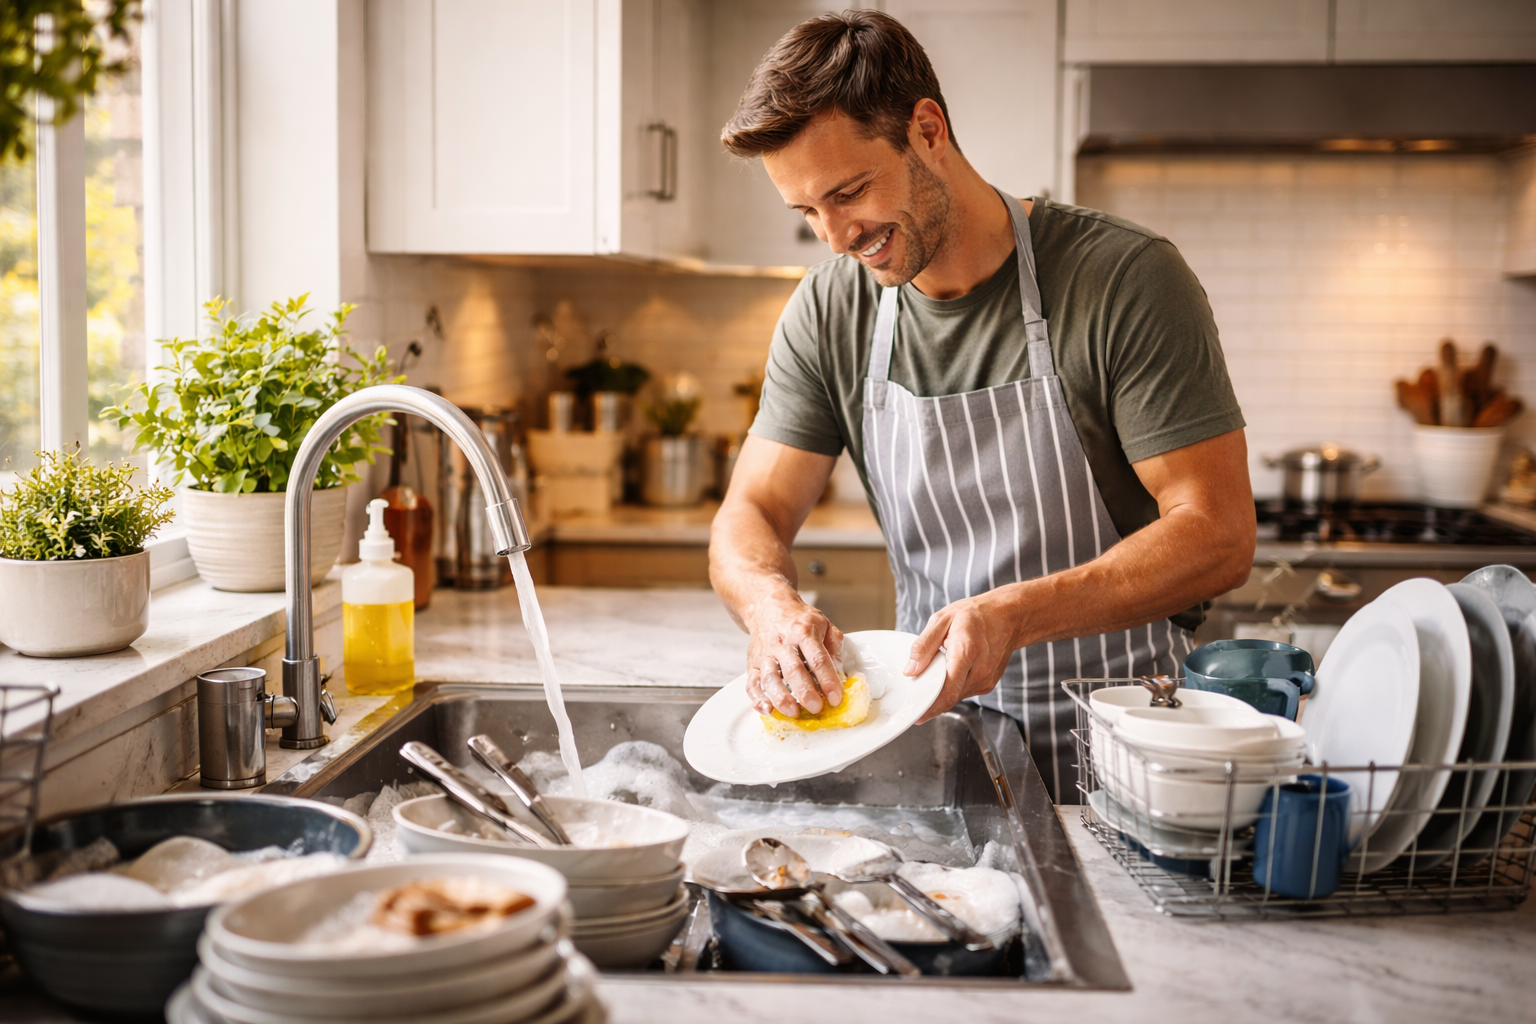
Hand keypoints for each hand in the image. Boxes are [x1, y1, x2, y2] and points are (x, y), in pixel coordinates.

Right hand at [743, 591, 845, 717]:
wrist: (768, 606)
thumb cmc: (798, 619)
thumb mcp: (823, 624)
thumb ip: (834, 647)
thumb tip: (840, 674)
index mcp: (804, 632)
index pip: (818, 659)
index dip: (828, 680)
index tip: (835, 698)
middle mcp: (782, 643)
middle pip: (793, 670)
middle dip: (805, 692)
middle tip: (816, 708)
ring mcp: (765, 654)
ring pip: (770, 678)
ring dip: (781, 698)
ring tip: (793, 712)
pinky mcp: (752, 663)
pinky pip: (751, 683)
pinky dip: (757, 699)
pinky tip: (767, 710)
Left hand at [906, 588, 1023, 723]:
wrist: (1008, 616)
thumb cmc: (975, 615)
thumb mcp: (942, 619)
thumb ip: (924, 645)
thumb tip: (910, 670)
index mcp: (967, 651)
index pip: (948, 689)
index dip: (931, 706)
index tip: (916, 715)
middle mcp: (980, 670)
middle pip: (951, 697)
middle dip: (930, 700)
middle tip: (914, 697)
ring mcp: (986, 679)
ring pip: (956, 697)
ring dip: (941, 692)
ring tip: (934, 673)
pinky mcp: (987, 684)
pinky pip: (963, 692)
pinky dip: (952, 687)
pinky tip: (950, 671)